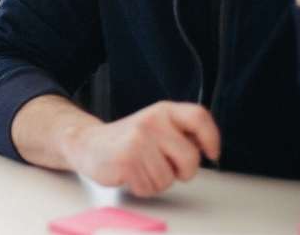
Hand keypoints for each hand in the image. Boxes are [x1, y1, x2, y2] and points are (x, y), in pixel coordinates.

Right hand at [58, 101, 220, 196]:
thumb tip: (206, 147)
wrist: (88, 143)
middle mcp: (152, 121)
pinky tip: (131, 174)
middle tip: (166, 167)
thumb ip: (180, 133)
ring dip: (157, 181)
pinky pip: (149, 188)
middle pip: (190, 158)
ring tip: (142, 168)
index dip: (212, 137)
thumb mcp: (156, 126)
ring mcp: (138, 140)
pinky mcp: (126, 159)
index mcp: (163, 111)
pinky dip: (142, 188)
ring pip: (169, 178)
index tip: (211, 153)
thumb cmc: (128, 140)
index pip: (199, 117)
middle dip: (182, 172)